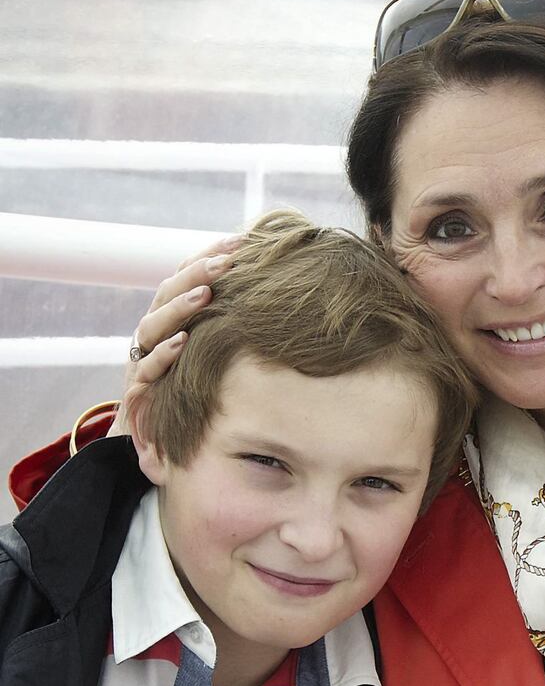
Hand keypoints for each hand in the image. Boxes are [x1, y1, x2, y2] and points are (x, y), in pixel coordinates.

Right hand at [111, 233, 244, 434]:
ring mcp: (141, 357)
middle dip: (197, 273)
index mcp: (168, 319)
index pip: (184, 277)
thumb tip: (267, 302)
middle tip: (227, 260)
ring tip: (206, 294)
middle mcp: (152, 333)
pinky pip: (146, 367)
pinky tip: (183, 343)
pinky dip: (164, 354)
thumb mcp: (207, 357)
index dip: (208, 257)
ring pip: (153, 324)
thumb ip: (224, 328)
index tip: (241, 242)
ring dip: (180, 308)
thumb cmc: (187, 393)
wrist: (154, 443)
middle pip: (168, 292)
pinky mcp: (136, 387)